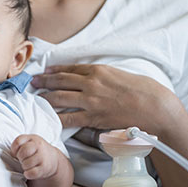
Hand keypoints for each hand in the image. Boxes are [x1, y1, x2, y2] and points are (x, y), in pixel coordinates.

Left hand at [11, 134, 59, 179]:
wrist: (53, 158)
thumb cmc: (36, 151)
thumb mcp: (30, 142)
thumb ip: (20, 144)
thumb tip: (12, 154)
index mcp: (32, 138)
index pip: (18, 141)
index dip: (14, 149)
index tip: (16, 153)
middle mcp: (39, 146)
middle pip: (23, 152)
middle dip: (20, 158)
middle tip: (23, 160)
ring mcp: (42, 156)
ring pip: (26, 163)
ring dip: (24, 166)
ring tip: (27, 165)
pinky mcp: (45, 167)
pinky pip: (32, 172)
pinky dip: (28, 174)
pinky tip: (29, 172)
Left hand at [31, 64, 182, 135]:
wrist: (154, 107)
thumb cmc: (145, 90)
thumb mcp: (123, 74)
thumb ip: (107, 76)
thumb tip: (99, 79)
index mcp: (99, 70)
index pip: (71, 69)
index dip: (56, 70)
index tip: (46, 70)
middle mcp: (91, 83)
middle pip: (61, 81)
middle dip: (44, 81)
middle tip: (33, 82)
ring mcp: (90, 101)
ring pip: (60, 98)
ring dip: (45, 98)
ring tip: (36, 98)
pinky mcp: (93, 117)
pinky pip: (69, 118)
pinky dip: (56, 118)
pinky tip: (48, 118)